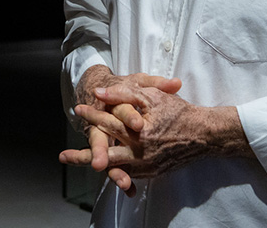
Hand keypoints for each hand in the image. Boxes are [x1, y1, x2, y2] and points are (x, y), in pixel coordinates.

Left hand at [60, 69, 250, 195]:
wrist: (203, 135)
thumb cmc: (178, 112)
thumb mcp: (151, 95)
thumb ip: (123, 94)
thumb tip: (98, 93)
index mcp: (138, 133)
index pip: (109, 123)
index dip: (92, 115)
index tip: (78, 109)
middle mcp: (139, 154)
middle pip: (105, 155)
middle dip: (83, 155)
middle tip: (63, 156)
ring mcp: (145, 166)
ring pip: (115, 168)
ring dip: (96, 164)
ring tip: (77, 163)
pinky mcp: (151, 172)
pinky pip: (129, 173)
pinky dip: (115, 171)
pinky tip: (105, 168)